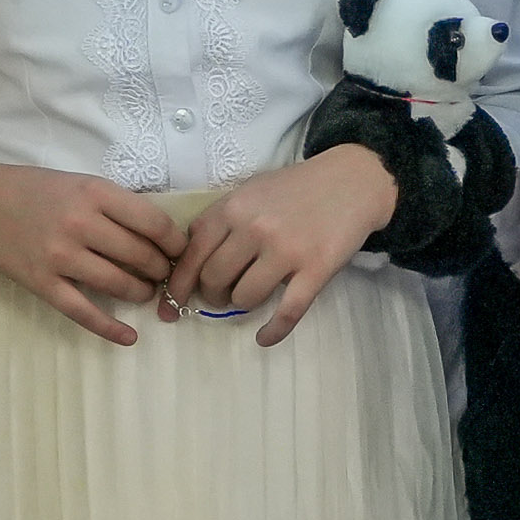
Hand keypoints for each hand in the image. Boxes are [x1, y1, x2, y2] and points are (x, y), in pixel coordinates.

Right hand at [0, 162, 190, 346]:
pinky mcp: (43, 284)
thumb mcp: (82, 184)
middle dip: (160, 269)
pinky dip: (110, 329)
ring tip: (144, 291)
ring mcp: (60, 257)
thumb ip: (117, 206)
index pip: (154, 223)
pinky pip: (84, 312)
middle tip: (163, 273)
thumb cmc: (37, 190)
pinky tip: (130, 337)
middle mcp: (79, 224)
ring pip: (119, 284)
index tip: (179, 250)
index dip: (175, 242)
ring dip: (141, 292)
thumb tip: (162, 237)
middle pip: (140, 256)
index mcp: (95, 192)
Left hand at [175, 145, 399, 339]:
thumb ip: (219, 220)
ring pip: (244, 298)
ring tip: (250, 299)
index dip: (177, 286)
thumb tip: (188, 260)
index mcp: (232, 208)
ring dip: (242, 305)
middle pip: (214, 280)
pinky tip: (264, 338)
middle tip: (222, 296)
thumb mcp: (249, 192)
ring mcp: (286, 250)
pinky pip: (287, 312)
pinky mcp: (316, 269)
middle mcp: (253, 229)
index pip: (191, 255)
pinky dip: (272, 331)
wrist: (351, 181)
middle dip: (212, 295)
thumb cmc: (295, 188)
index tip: (168, 307)